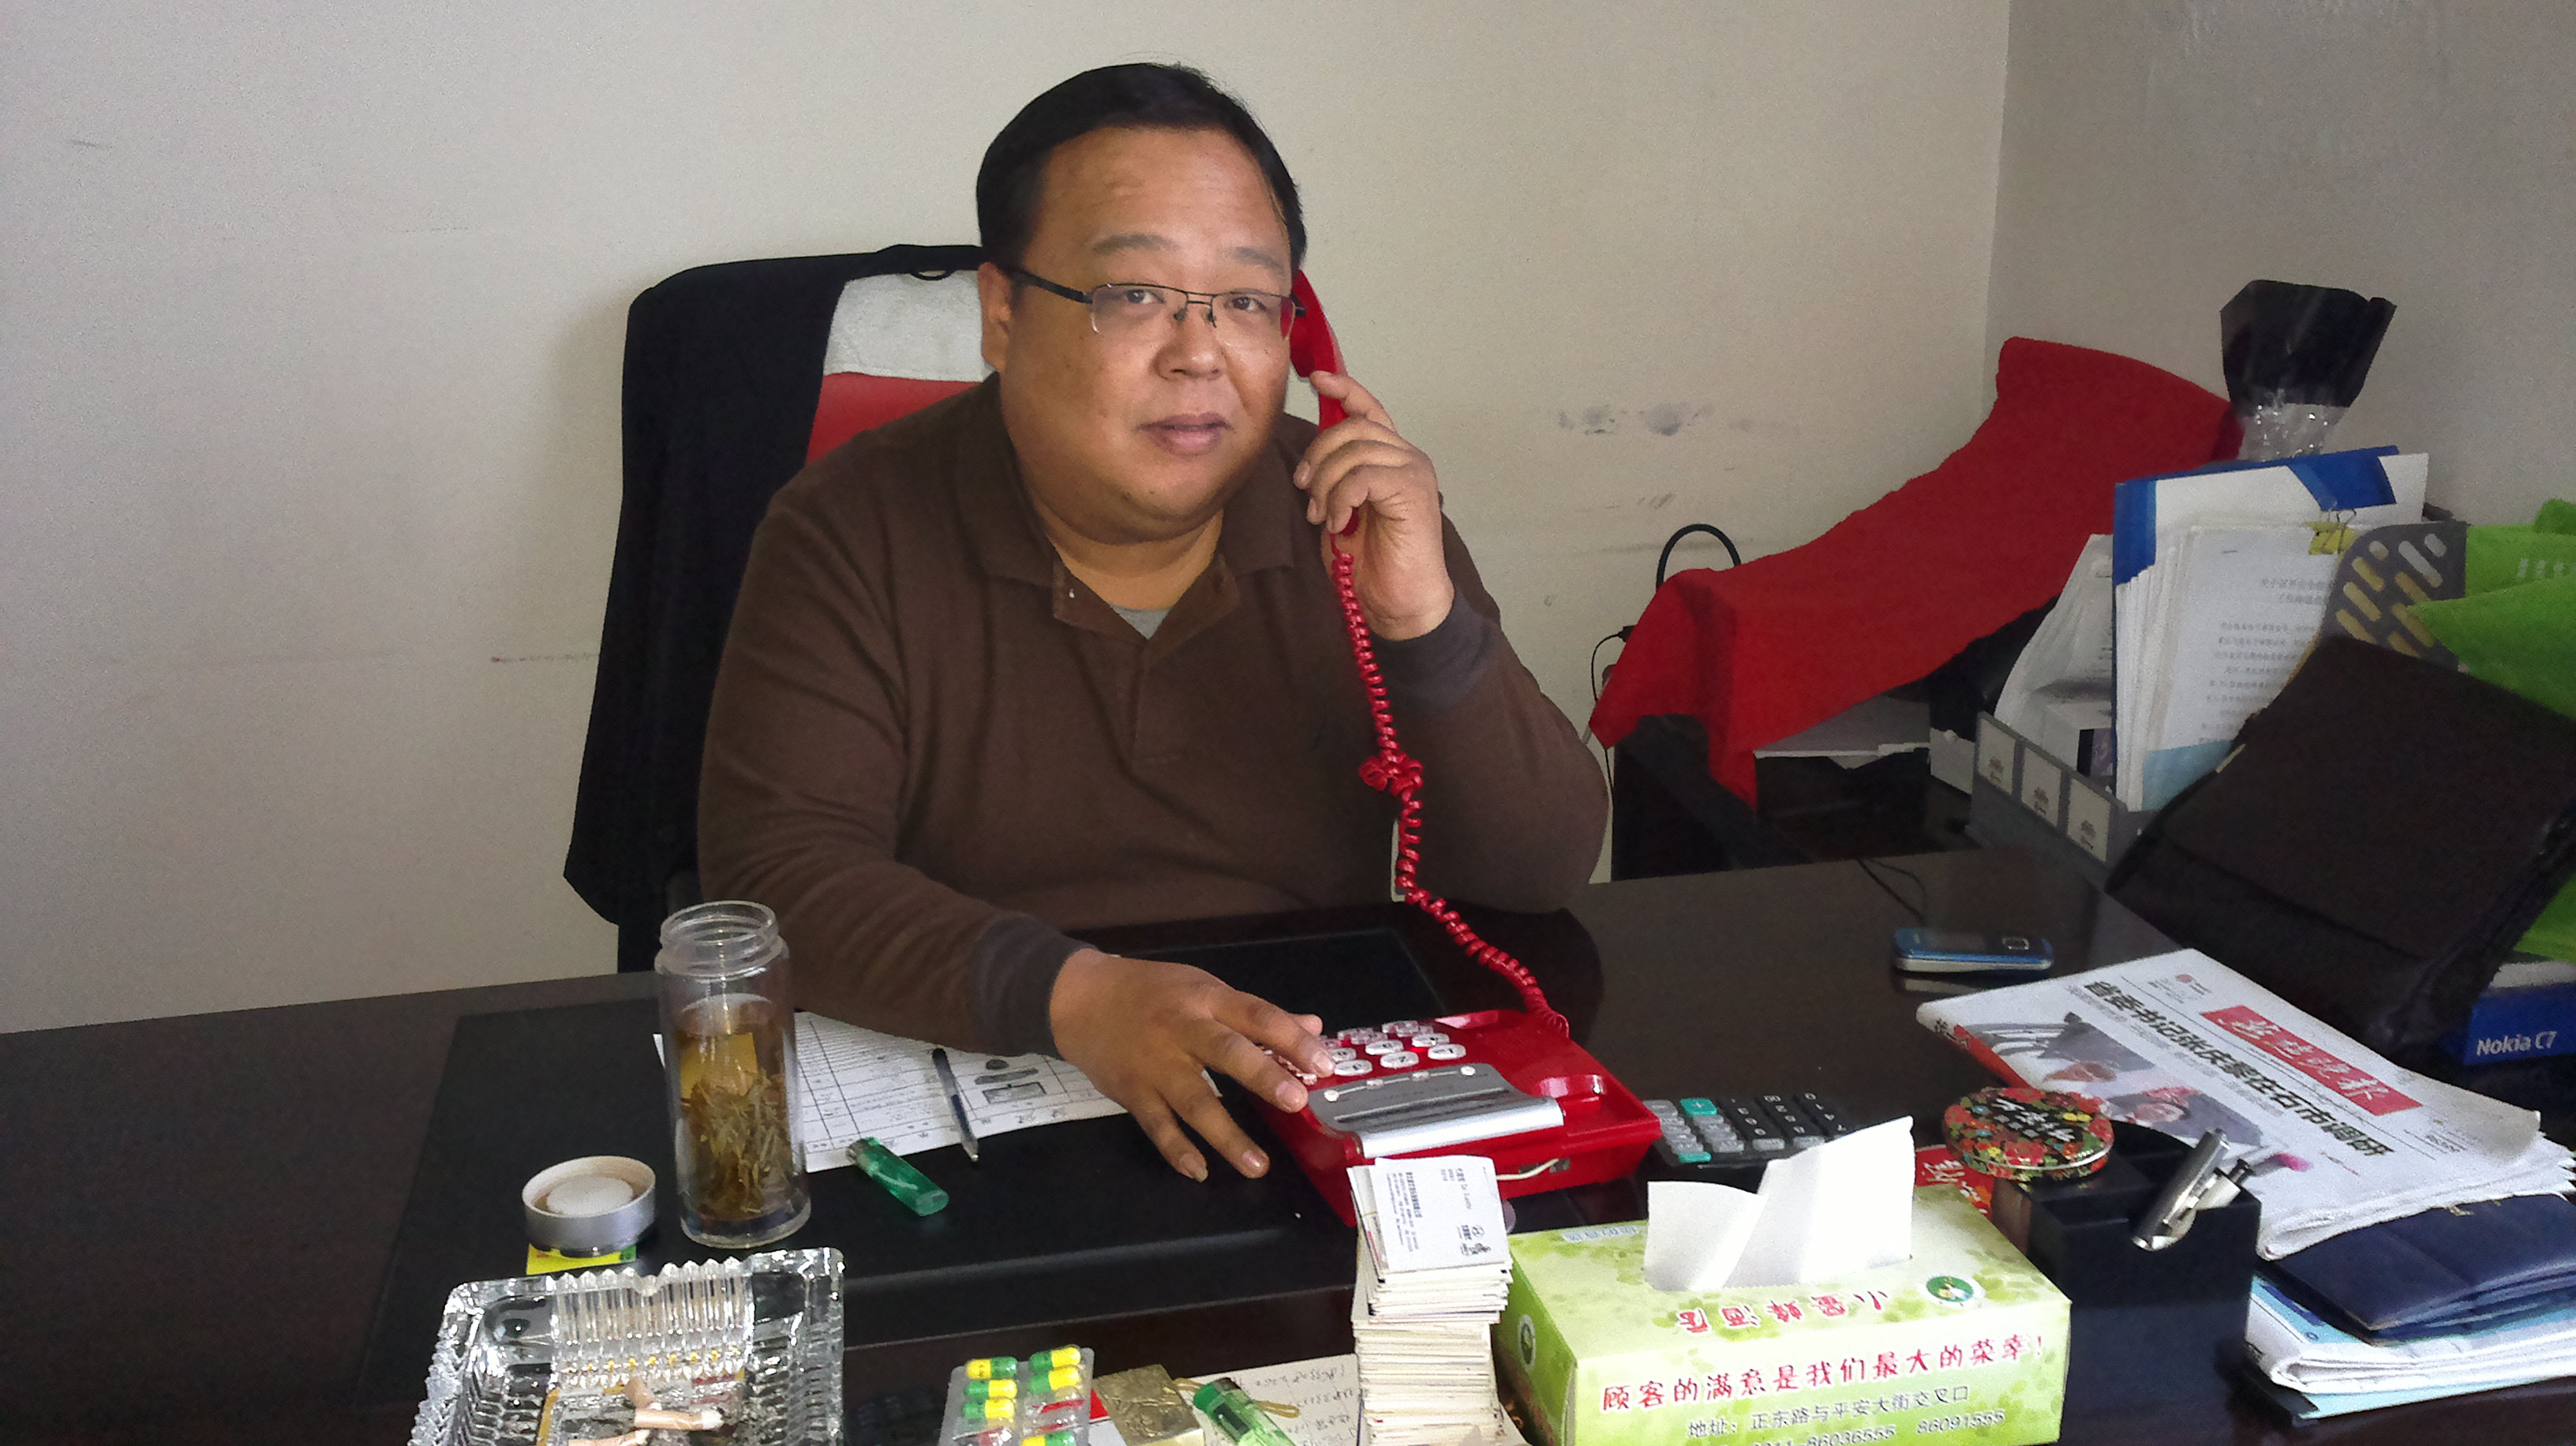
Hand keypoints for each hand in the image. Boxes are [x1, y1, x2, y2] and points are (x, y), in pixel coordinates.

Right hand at [1048, 948, 1333, 1179]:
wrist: (1080, 999)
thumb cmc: (1152, 993)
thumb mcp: (1203, 989)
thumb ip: (1257, 1014)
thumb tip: (1313, 1027)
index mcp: (1207, 999)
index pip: (1257, 1015)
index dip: (1290, 1039)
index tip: (1322, 1063)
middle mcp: (1182, 1029)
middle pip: (1226, 1052)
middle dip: (1261, 1076)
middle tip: (1295, 1101)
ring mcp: (1155, 1064)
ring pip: (1194, 1100)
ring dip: (1226, 1135)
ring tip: (1257, 1165)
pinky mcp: (1131, 1091)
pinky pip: (1156, 1125)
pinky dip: (1176, 1149)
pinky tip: (1199, 1171)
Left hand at [1293, 372, 1454, 639]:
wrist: (1399, 604)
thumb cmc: (1371, 563)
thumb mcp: (1341, 510)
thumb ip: (1335, 478)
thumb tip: (1309, 459)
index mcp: (1390, 458)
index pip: (1369, 410)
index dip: (1344, 389)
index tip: (1315, 379)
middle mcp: (1406, 457)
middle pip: (1351, 428)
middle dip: (1317, 456)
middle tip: (1305, 492)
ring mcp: (1413, 471)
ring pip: (1354, 451)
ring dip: (1325, 484)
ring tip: (1322, 516)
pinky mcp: (1412, 490)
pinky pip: (1362, 476)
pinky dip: (1340, 498)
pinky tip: (1337, 523)